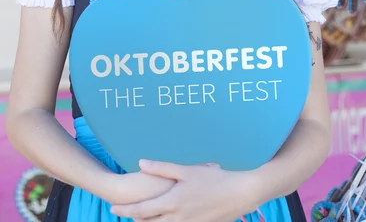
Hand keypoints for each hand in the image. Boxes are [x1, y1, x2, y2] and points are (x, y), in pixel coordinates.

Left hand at [110, 159, 254, 221]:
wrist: (239, 194)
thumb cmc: (213, 179)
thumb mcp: (186, 170)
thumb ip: (162, 168)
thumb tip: (141, 163)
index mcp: (172, 203)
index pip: (141, 210)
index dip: (125, 211)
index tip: (113, 209)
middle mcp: (177, 218)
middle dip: (134, 219)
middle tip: (121, 214)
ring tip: (139, 217)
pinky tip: (164, 219)